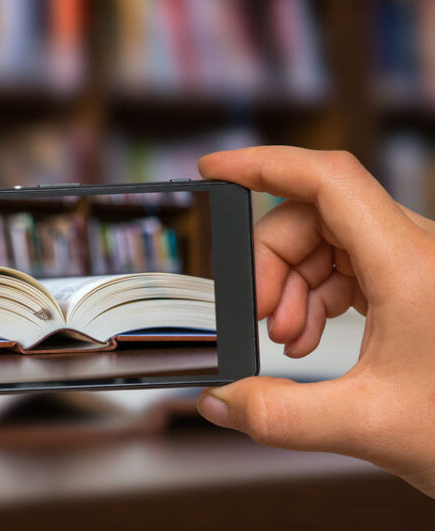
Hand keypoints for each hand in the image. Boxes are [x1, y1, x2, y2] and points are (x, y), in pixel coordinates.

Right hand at [195, 146, 434, 496]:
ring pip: (324, 240)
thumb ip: (281, 416)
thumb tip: (221, 401)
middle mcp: (415, 250)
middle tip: (260, 316)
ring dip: (290, 284)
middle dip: (271, 262)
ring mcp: (412, 262)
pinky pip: (343, 264)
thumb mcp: (368, 426)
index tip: (215, 168)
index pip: (329, 179)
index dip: (264, 163)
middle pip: (313, 216)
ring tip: (287, 338)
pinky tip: (306, 336)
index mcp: (409, 266)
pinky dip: (313, 295)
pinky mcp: (409, 280)